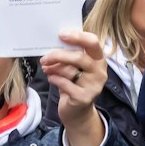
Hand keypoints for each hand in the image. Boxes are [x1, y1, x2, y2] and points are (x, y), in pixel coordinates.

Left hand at [41, 30, 107, 145]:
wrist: (77, 111)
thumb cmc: (74, 84)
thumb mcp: (75, 67)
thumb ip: (71, 55)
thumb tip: (55, 41)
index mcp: (99, 59)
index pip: (93, 42)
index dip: (77, 36)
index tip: (61, 34)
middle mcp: (100, 72)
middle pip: (79, 57)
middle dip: (58, 55)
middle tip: (45, 57)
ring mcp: (94, 85)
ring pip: (70, 70)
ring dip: (53, 68)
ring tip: (46, 68)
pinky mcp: (84, 98)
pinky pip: (65, 84)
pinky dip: (54, 79)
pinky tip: (51, 78)